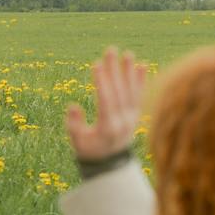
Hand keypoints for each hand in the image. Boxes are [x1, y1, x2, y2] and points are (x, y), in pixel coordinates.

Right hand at [64, 47, 144, 161]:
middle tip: (110, 50)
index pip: (105, 101)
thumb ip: (74, 125)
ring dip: (129, 71)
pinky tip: (142, 66)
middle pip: (119, 91)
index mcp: (108, 128)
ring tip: (127, 53)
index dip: (101, 83)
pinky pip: (140, 95)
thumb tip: (72, 106)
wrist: (111, 164)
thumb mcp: (77, 142)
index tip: (97, 64)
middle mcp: (123, 122)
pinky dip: (141, 81)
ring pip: (131, 91)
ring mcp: (132, 118)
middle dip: (114, 70)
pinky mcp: (137, 115)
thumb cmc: (89, 150)